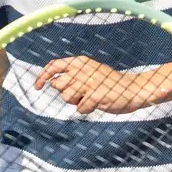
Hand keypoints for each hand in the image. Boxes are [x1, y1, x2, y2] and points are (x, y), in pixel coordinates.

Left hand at [31, 55, 171, 114]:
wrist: (133, 89)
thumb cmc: (109, 83)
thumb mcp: (89, 72)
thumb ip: (71, 74)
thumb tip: (50, 82)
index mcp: (81, 62)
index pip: (53, 66)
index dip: (42, 76)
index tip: (38, 87)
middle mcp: (83, 70)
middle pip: (58, 85)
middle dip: (66, 93)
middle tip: (81, 94)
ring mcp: (90, 83)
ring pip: (66, 97)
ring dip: (76, 101)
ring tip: (90, 98)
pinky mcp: (96, 96)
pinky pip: (80, 108)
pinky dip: (86, 110)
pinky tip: (97, 104)